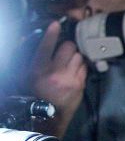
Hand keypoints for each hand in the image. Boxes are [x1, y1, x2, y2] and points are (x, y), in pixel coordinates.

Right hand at [30, 21, 87, 137]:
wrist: (47, 116)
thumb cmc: (33, 94)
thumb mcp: (25, 76)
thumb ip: (29, 58)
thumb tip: (28, 40)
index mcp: (38, 69)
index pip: (46, 46)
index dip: (52, 33)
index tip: (56, 24)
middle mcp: (55, 72)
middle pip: (69, 47)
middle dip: (67, 46)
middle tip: (64, 50)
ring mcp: (70, 79)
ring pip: (79, 56)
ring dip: (75, 57)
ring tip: (69, 63)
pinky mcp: (80, 85)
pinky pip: (84, 68)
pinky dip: (80, 67)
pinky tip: (74, 71)